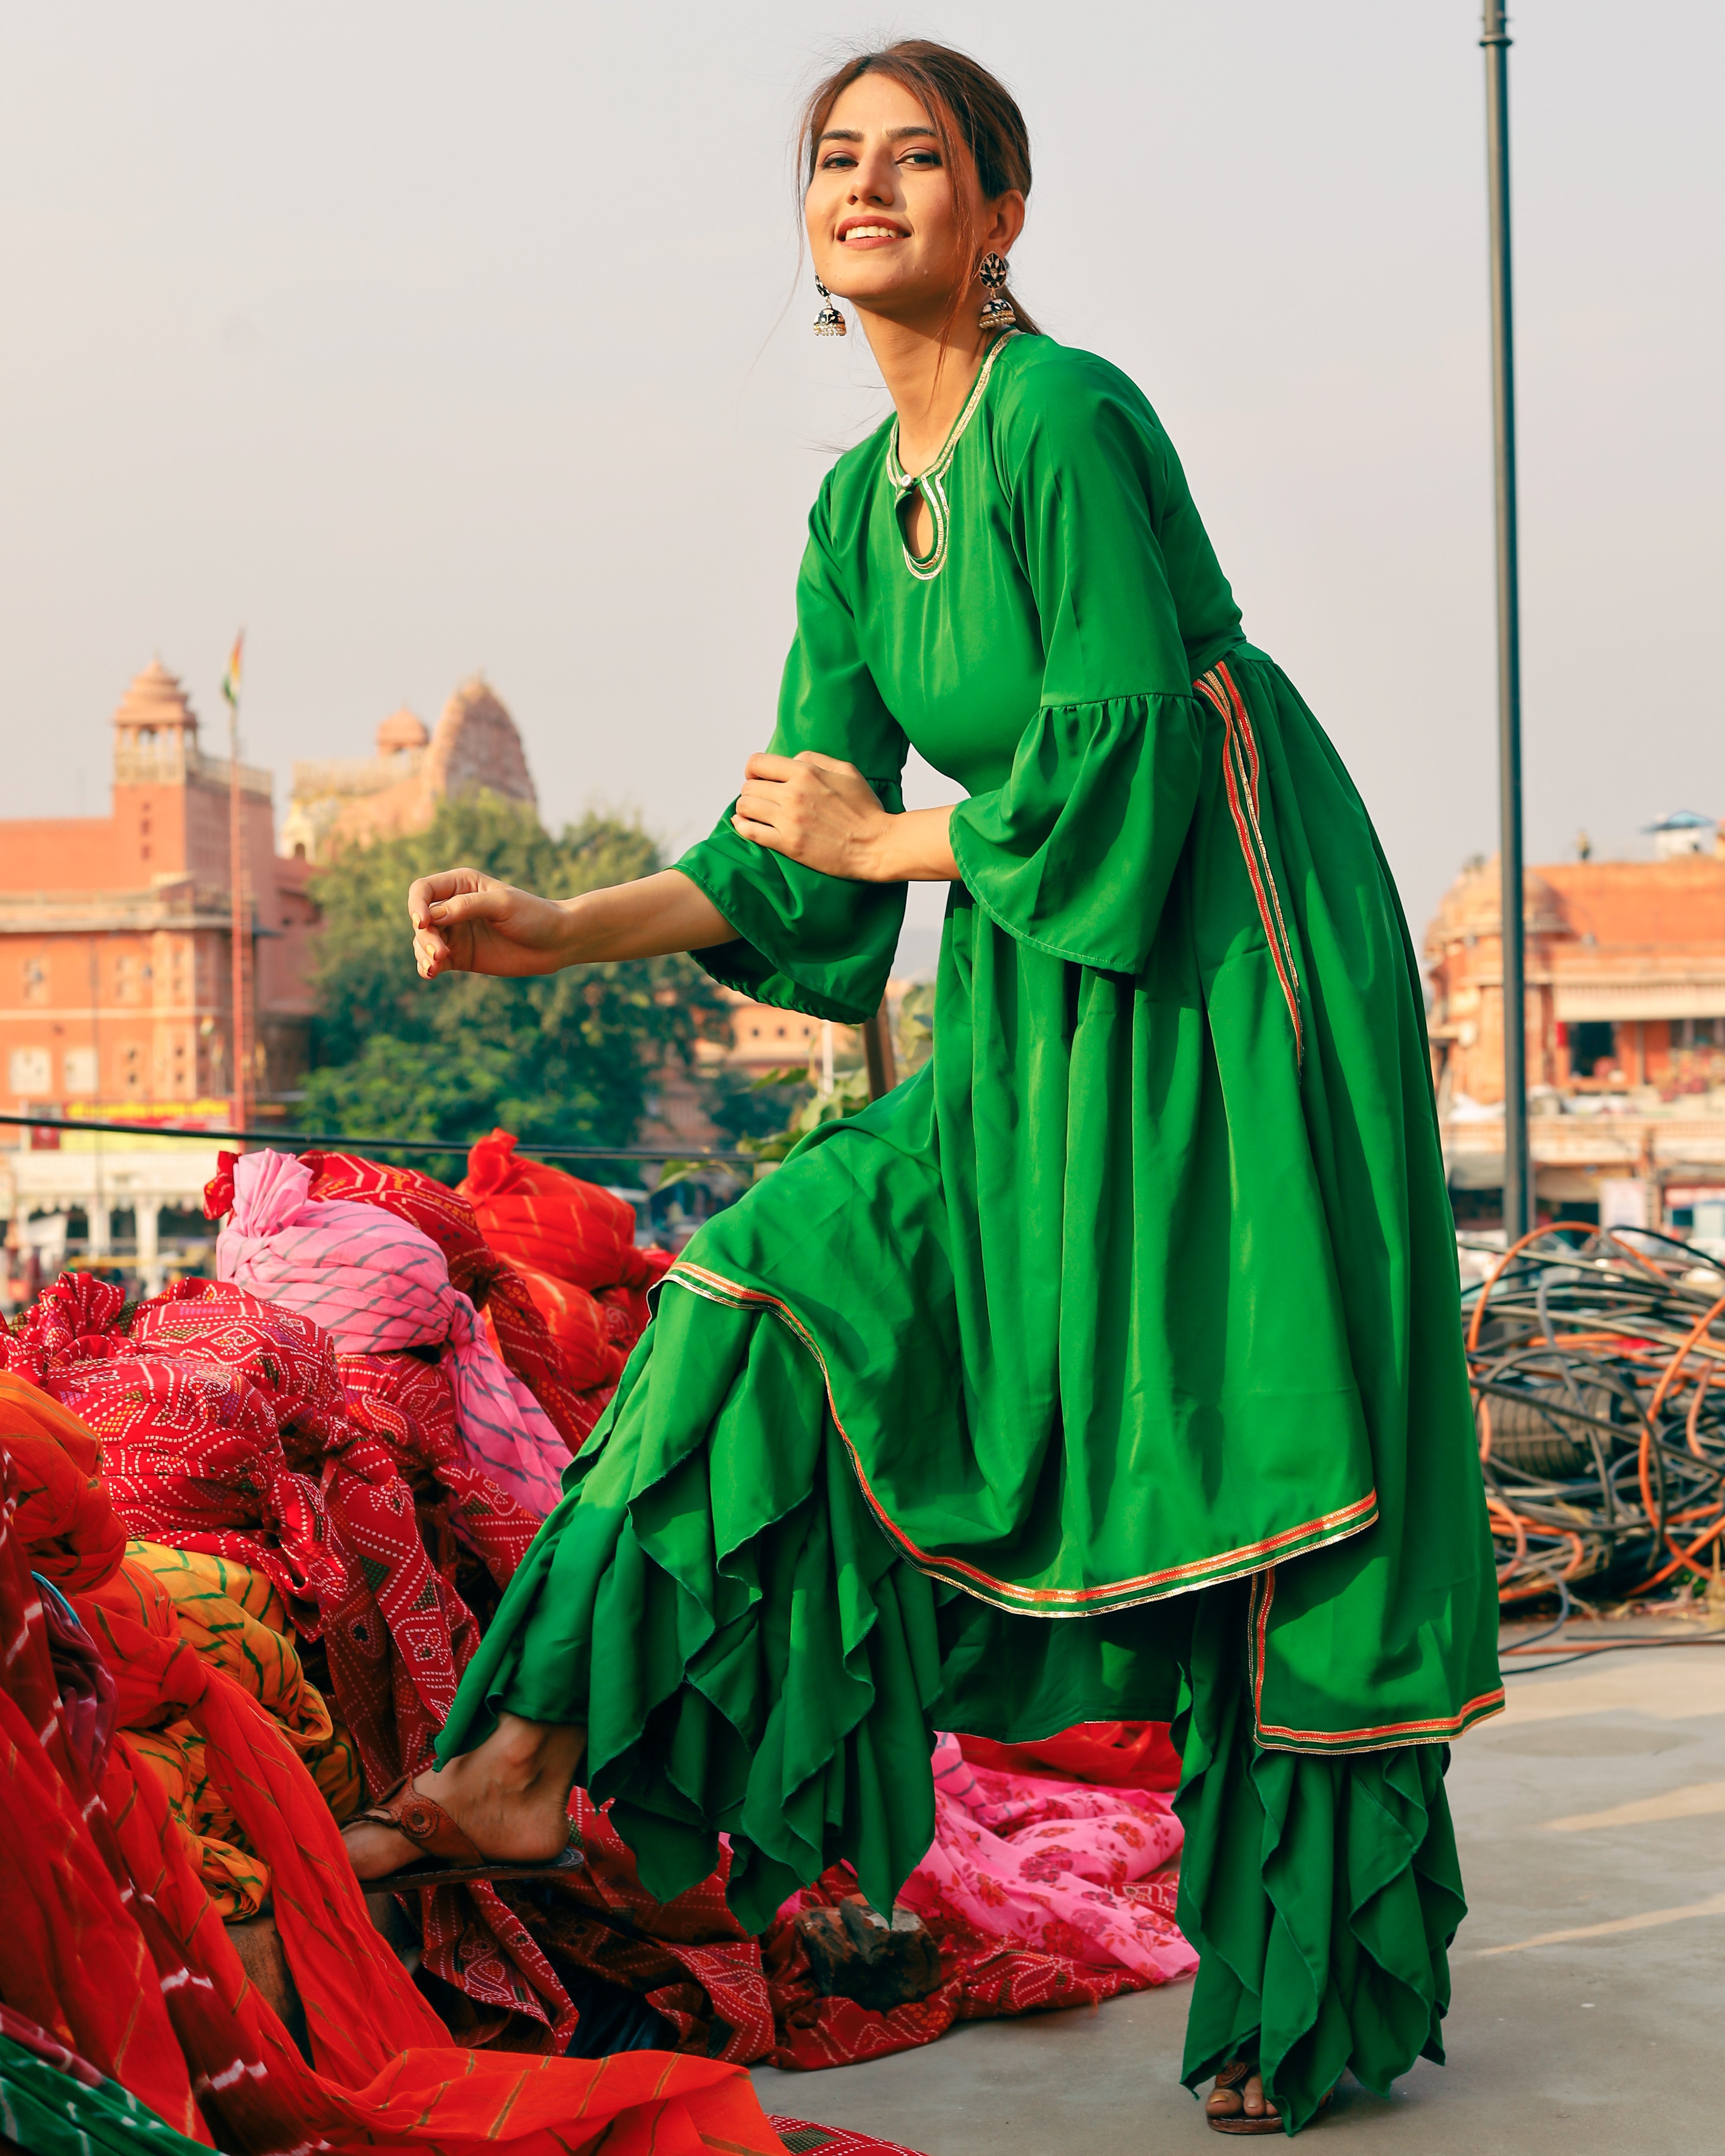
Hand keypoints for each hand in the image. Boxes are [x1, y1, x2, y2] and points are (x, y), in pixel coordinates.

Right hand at [407, 868, 574, 978]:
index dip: (416, 905)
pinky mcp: (460, 956)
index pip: (423, 890)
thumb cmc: (534, 916)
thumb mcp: (503, 904)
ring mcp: (455, 933)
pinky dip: (426, 967)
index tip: (423, 923)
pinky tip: (430, 973)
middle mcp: (453, 907)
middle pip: (421, 919)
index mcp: (461, 884)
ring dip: (423, 953)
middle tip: (440, 953)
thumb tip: (432, 916)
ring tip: (436, 965)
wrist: (557, 943)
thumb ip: (467, 906)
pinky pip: (433, 961)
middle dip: (424, 936)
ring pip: (422, 941)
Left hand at [732, 751, 894, 878]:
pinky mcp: (789, 844)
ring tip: (754, 812)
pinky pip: (751, 831)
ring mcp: (789, 820)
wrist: (876, 844)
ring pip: (746, 807)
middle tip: (760, 799)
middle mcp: (793, 794)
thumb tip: (791, 759)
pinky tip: (744, 824)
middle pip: (749, 786)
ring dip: (746, 808)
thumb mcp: (847, 771)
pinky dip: (742, 826)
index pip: (758, 763)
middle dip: (751, 791)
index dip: (752, 770)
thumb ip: (815, 759)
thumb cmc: (865, 808)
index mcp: (806, 772)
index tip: (757, 778)